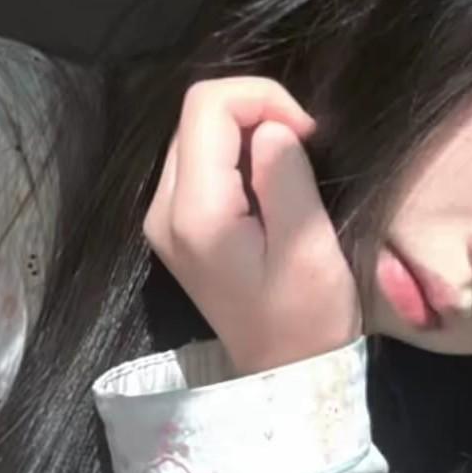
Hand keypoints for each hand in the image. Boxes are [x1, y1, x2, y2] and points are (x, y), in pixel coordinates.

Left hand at [144, 77, 361, 374]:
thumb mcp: (308, 247)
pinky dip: (237, 159)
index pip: (207, 106)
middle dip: (255, 113)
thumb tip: (272, 127)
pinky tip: (267, 189)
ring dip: (247, 135)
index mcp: (193, 212)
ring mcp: (164, 219)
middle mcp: (163, 209)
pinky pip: (201, 165)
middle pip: (197, 116)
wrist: (285, 373)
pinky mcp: (177, 227)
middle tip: (304, 150)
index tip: (306, 135)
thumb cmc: (306, 317)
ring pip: (197, 135)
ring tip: (289, 170)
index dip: (262, 98)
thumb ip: (285, 177)